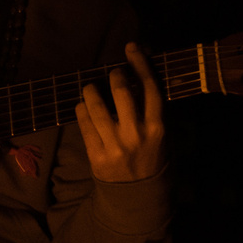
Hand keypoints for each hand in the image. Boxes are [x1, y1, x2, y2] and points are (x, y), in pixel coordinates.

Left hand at [76, 43, 167, 182]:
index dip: (140, 63)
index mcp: (157, 127)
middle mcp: (136, 134)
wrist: (138, 195)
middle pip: (122, 92)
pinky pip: (83, 124)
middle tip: (112, 73)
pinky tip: (83, 106)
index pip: (150, 87)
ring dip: (91, 90)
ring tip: (90, 87)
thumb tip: (138, 72)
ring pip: (97, 106)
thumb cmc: (151, 157)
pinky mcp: (96, 156)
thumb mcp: (161, 134)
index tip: (131, 47)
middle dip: (114, 75)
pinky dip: (81, 109)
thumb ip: (151, 108)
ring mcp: (114, 146)